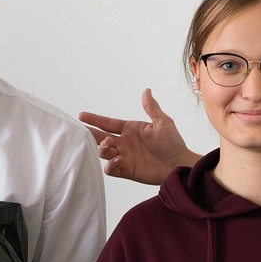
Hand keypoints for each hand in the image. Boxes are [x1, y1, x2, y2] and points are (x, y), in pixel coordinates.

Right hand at [79, 88, 197, 184]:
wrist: (179, 164)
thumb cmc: (173, 143)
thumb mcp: (162, 122)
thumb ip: (151, 107)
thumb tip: (146, 90)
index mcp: (130, 129)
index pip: (108, 123)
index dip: (94, 119)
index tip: (81, 115)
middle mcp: (124, 142)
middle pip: (101, 137)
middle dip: (92, 134)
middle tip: (88, 132)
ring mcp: (124, 157)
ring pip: (103, 153)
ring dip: (102, 148)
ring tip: (110, 144)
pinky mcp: (127, 170)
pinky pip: (111, 169)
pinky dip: (110, 165)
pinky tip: (119, 160)